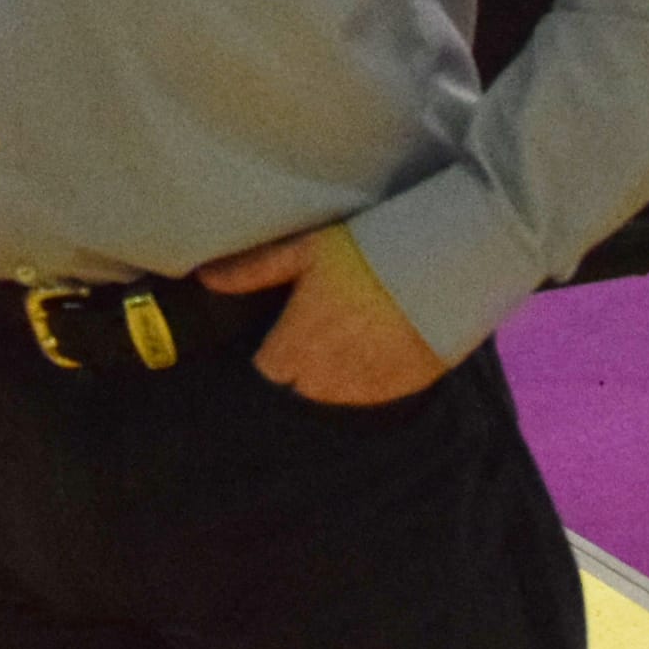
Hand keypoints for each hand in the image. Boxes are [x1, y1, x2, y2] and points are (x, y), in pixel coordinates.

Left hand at [194, 223, 445, 406]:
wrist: (443, 262)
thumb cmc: (366, 249)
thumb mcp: (306, 250)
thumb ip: (254, 270)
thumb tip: (205, 279)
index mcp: (297, 345)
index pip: (268, 374)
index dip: (270, 356)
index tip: (278, 336)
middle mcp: (326, 378)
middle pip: (299, 389)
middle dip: (299, 369)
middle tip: (313, 335)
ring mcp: (366, 389)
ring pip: (334, 398)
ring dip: (331, 380)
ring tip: (345, 341)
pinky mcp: (401, 391)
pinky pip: (371, 399)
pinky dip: (367, 382)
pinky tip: (375, 350)